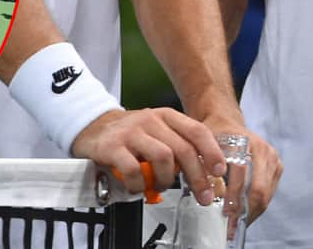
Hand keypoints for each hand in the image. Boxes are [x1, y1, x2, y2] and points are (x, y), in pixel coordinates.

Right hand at [71, 107, 226, 206]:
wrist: (94, 127)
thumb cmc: (131, 135)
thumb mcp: (158, 132)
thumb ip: (178, 146)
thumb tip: (205, 174)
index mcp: (166, 116)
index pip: (196, 130)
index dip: (211, 151)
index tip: (219, 171)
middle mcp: (150, 120)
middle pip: (183, 149)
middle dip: (197, 177)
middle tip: (203, 195)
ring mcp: (131, 132)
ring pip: (162, 157)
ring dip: (166, 180)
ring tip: (161, 187)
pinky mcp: (112, 146)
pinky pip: (133, 169)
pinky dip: (140, 185)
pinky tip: (138, 188)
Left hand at [198, 113, 281, 222]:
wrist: (226, 122)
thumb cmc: (213, 134)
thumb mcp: (203, 146)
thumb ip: (203, 166)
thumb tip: (205, 193)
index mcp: (245, 141)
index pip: (244, 176)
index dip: (235, 199)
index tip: (225, 215)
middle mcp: (263, 149)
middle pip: (259, 190)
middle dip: (244, 211)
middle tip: (231, 225)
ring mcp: (272, 158)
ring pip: (266, 195)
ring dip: (251, 212)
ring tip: (236, 222)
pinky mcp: (277, 166)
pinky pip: (269, 193)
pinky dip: (257, 205)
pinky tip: (244, 211)